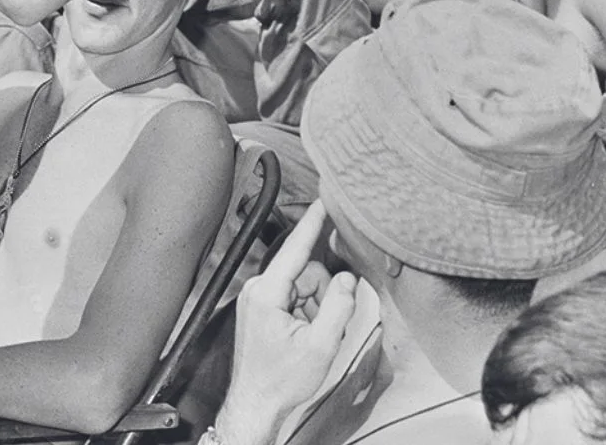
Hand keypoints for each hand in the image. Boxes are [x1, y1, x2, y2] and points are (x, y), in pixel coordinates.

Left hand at [218, 202, 373, 444]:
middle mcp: (258, 289)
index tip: (326, 199)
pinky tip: (305, 333)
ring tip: (312, 335)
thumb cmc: (281, 382)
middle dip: (324, 292)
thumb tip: (348, 280)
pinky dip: (308, 311)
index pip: (295, 248)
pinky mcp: (262, 307)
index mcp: (267, 294)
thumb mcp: (320, 347)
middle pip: (306, 270)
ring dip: (317, 305)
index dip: (313, 222)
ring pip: (303, 283)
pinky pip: (295, 296)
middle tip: (325, 324)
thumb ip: (338, 308)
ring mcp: (258, 298)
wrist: (256, 406)